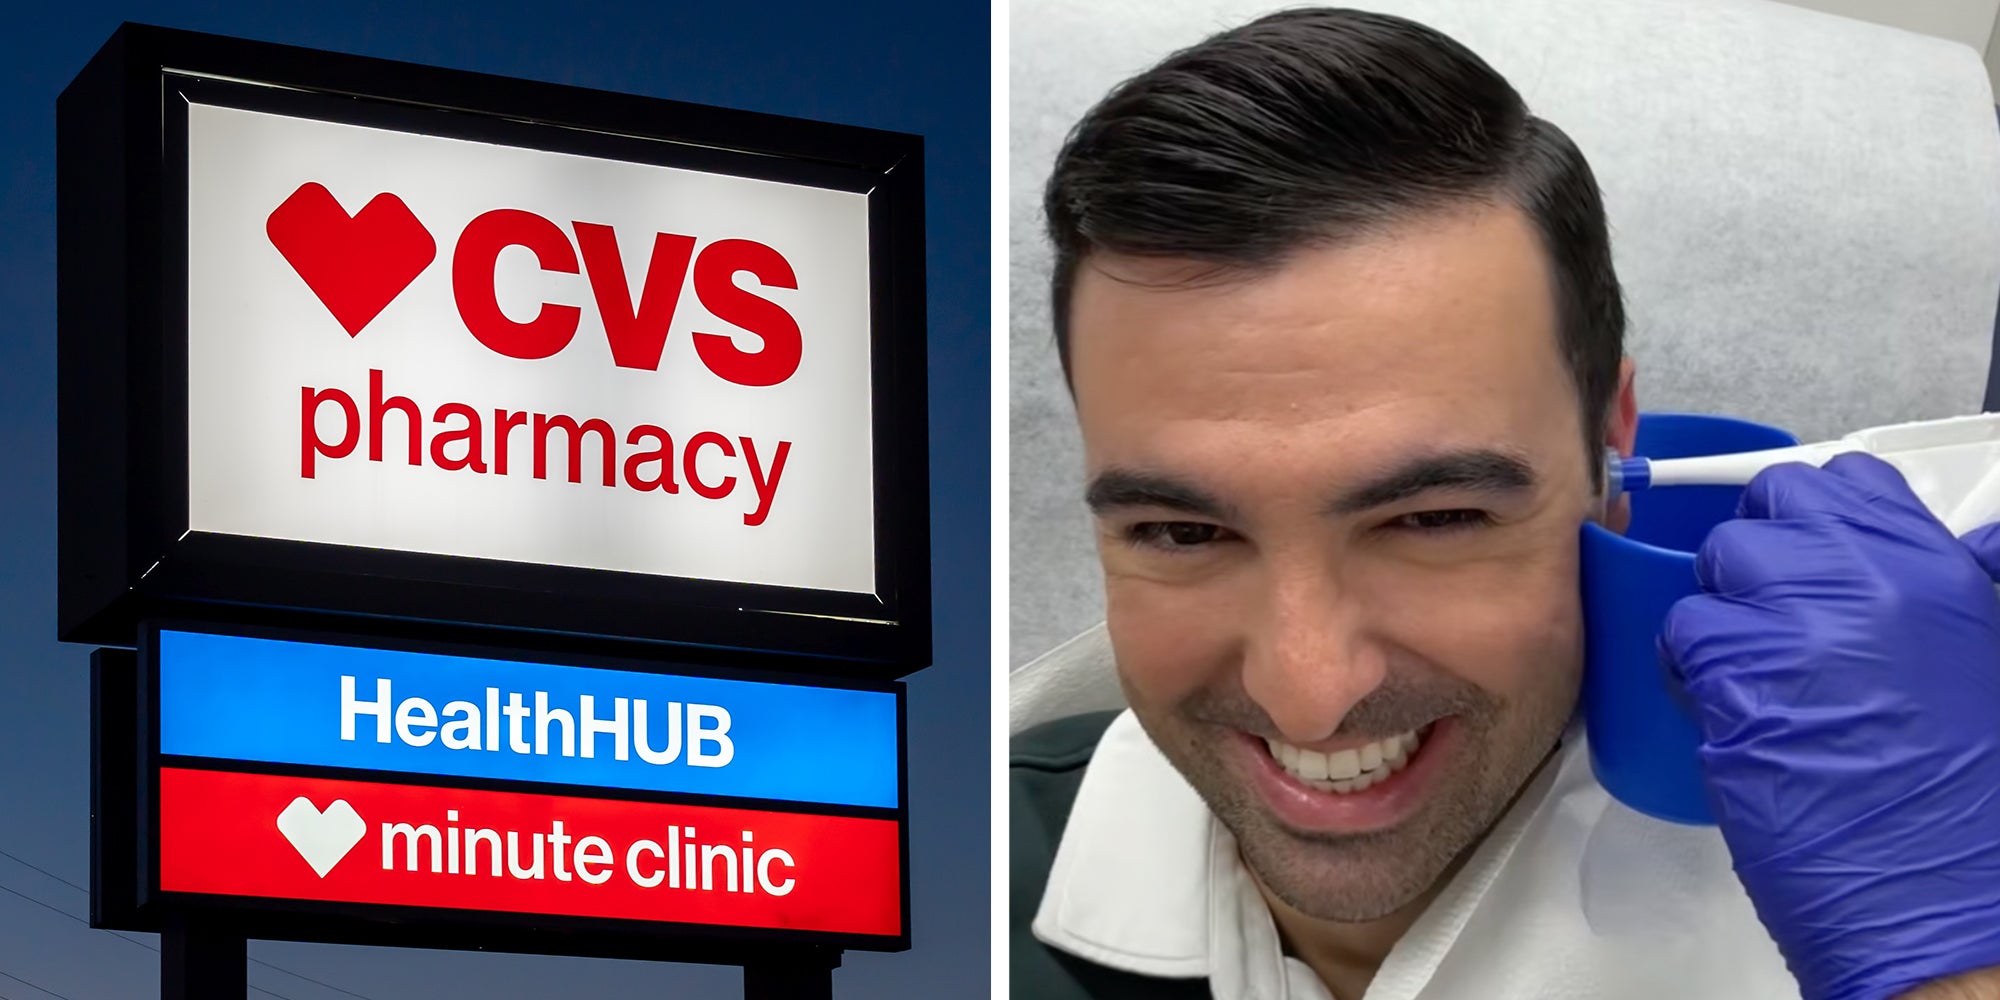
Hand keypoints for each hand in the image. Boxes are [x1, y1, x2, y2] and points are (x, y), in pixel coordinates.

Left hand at [1658, 453, 1999, 999]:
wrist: (1952, 893)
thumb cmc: (1972, 794)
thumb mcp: (1989, 656)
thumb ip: (1966, 586)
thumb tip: (1983, 539)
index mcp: (1932, 569)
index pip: (1843, 485)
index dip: (1811, 516)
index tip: (1805, 549)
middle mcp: (1862, 580)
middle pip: (1765, 517)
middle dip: (1757, 562)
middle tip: (1770, 618)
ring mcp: (1796, 624)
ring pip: (1716, 572)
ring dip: (1722, 616)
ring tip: (1753, 673)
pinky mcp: (1737, 678)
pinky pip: (1684, 635)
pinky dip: (1691, 666)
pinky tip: (1725, 705)